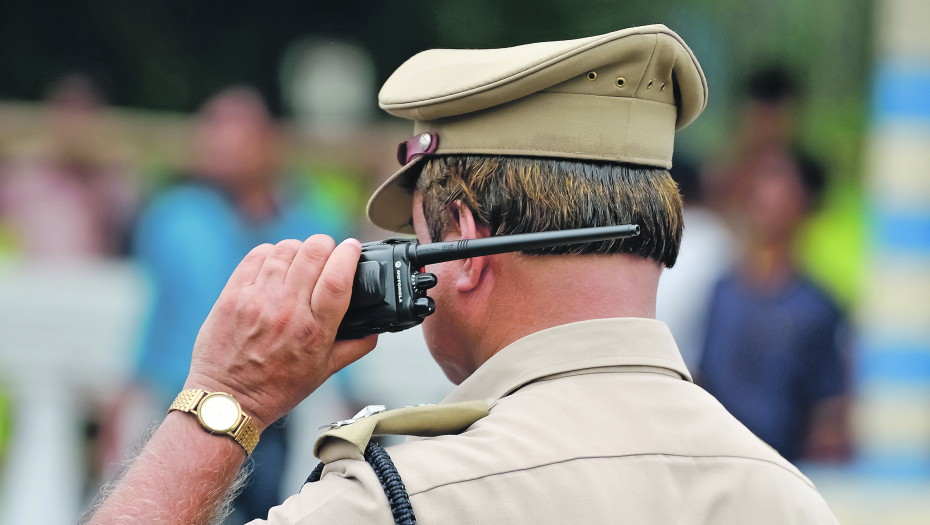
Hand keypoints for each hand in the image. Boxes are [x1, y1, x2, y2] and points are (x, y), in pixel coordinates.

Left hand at [184, 235, 376, 429]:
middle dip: (326, 245)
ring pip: (285, 250)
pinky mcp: (233, 295)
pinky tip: (276, 264)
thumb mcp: (323, 373)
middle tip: (328, 252)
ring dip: (300, 248)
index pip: (338, 278)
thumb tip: (374, 330)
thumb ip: (354, 348)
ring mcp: (256, 300)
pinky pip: (257, 256)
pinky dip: (271, 253)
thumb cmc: (276, 388)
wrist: (227, 399)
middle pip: (313, 254)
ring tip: (301, 259)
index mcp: (314, 331)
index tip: (353, 248)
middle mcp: (286, 311)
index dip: (349, 254)